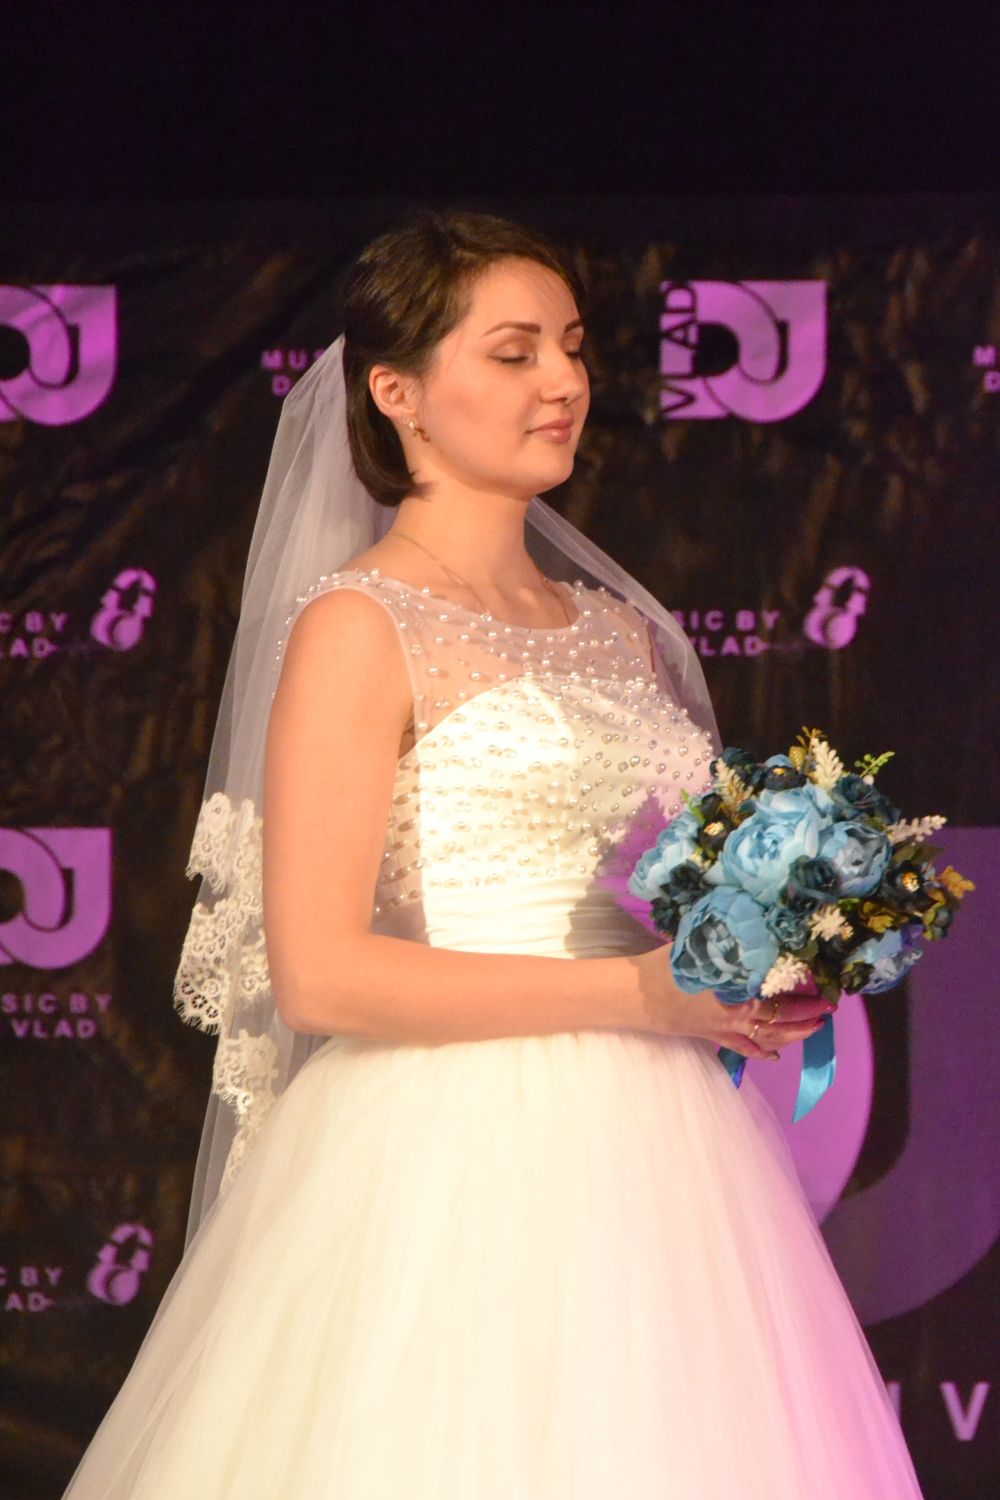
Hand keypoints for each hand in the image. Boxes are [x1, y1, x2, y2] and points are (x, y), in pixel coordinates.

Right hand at [635, 948, 834, 1057]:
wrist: (637, 995)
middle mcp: (739, 1014)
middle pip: (782, 1019)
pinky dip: (762, 1053)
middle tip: (828, 1007)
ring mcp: (726, 1029)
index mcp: (740, 991)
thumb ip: (730, 937)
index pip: (783, 995)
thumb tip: (754, 916)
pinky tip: (776, 1056)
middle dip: (808, 1015)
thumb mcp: (701, 943)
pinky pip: (744, 1048)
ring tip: (814, 1028)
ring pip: (769, 1037)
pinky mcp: (714, 1036)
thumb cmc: (667, 965)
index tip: (824, 985)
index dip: (807, 993)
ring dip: (794, 1034)